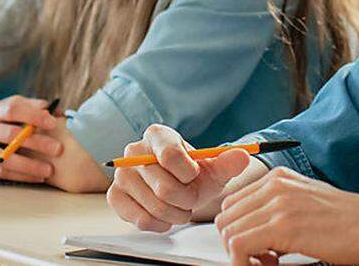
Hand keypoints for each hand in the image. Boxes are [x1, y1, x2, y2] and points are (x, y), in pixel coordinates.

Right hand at [0, 96, 62, 182]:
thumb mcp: (2, 107)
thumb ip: (28, 106)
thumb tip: (57, 109)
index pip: (13, 109)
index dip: (33, 115)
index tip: (53, 121)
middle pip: (11, 135)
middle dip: (36, 142)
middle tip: (58, 148)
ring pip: (5, 158)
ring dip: (29, 165)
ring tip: (50, 170)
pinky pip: (1, 173)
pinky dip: (21, 176)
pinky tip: (38, 178)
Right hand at [107, 124, 252, 230]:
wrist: (177, 188)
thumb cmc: (194, 176)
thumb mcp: (214, 168)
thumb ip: (229, 162)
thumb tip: (243, 156)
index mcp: (157, 135)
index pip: (171, 156)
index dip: (189, 173)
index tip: (194, 175)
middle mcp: (134, 150)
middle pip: (165, 187)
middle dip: (186, 199)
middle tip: (190, 197)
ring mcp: (121, 174)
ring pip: (155, 206)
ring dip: (176, 214)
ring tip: (180, 206)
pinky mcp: (115, 196)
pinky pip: (141, 219)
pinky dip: (160, 223)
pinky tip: (165, 216)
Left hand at [214, 166, 358, 265]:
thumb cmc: (351, 222)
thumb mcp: (308, 203)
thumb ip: (278, 208)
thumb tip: (253, 231)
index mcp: (279, 178)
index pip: (233, 204)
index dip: (240, 231)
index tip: (259, 249)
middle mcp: (275, 185)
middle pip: (226, 218)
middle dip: (237, 244)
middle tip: (264, 259)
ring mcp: (278, 204)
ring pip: (228, 233)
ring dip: (242, 255)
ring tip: (271, 262)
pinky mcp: (284, 226)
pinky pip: (239, 247)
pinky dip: (246, 263)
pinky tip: (273, 265)